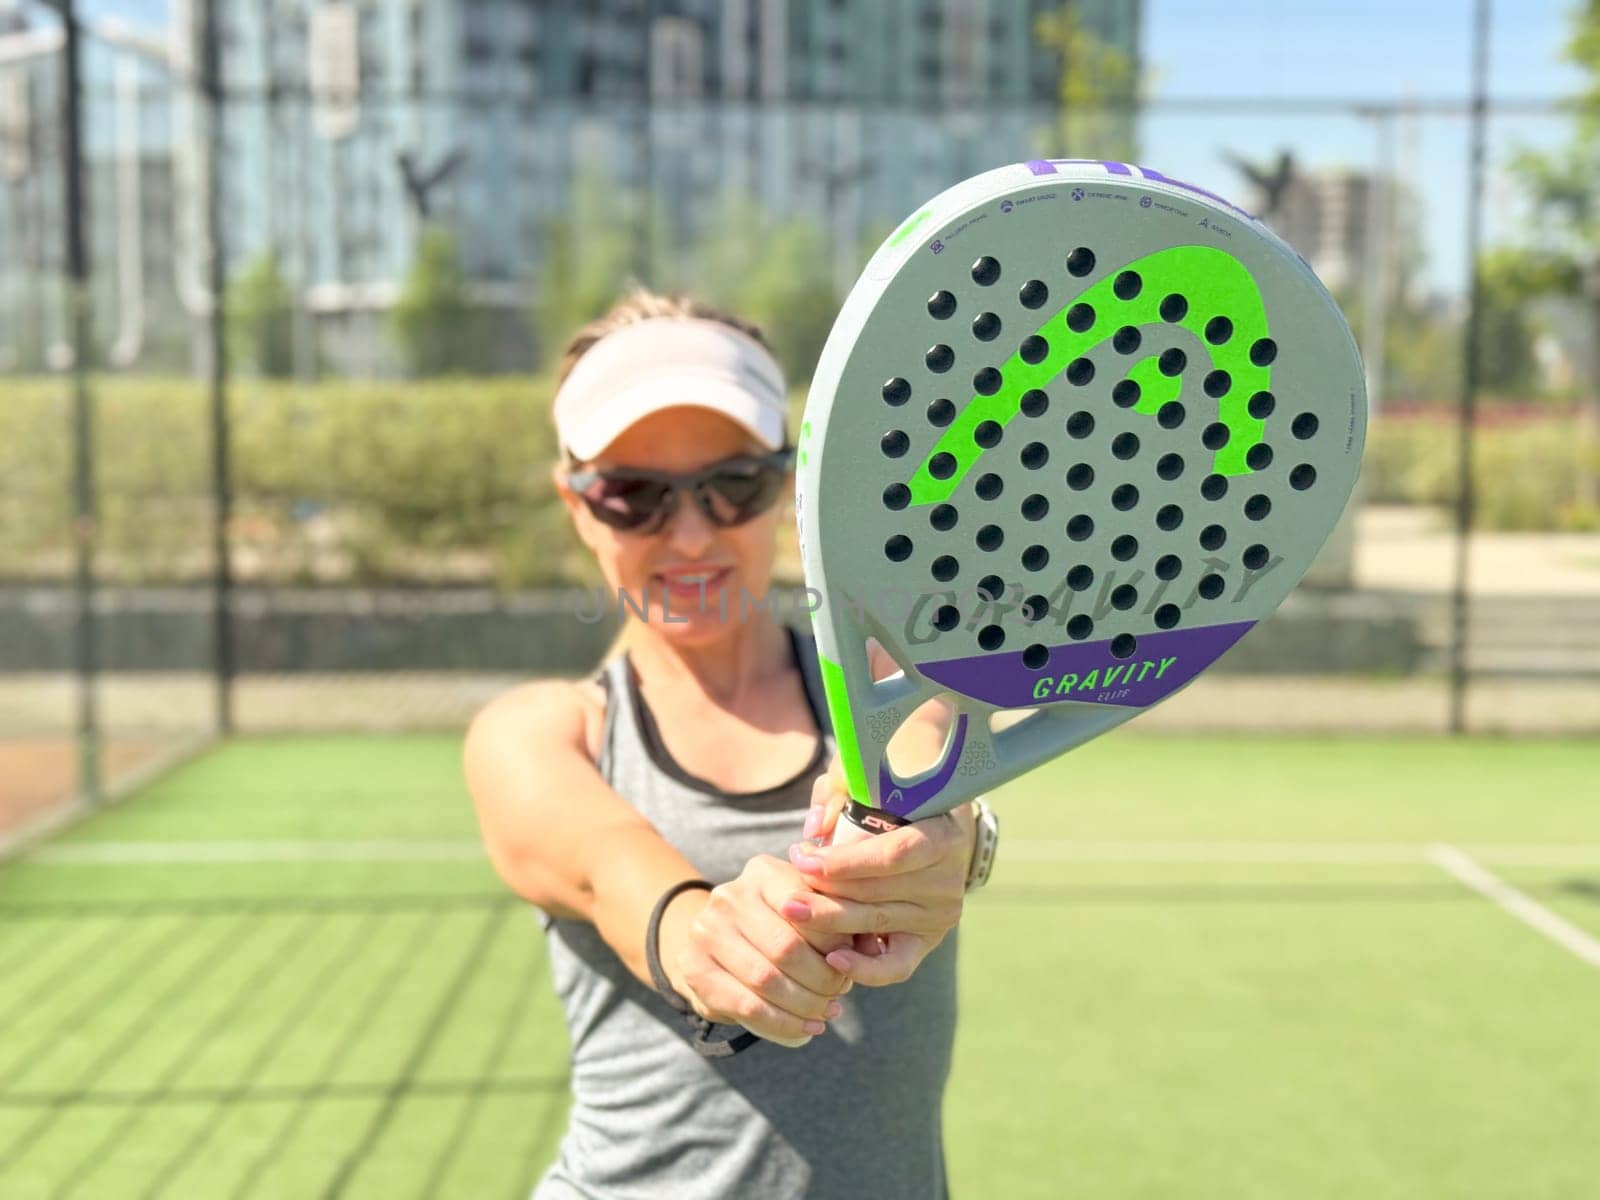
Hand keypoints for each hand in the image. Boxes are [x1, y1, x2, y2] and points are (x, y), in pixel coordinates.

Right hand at [668, 854, 852, 1047]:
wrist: (719, 944)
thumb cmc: (781, 927)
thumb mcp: (810, 914)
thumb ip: (842, 924)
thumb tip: (870, 947)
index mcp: (764, 872)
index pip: (808, 907)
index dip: (835, 941)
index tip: (852, 961)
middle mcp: (730, 895)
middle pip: (787, 948)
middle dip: (823, 980)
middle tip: (840, 995)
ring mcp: (706, 931)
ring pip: (767, 981)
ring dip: (806, 1005)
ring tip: (827, 1013)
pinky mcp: (695, 968)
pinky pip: (747, 1006)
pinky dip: (784, 1024)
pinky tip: (807, 1030)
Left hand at [782, 763, 976, 986]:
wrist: (936, 829)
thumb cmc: (896, 799)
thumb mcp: (871, 781)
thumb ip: (838, 791)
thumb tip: (813, 827)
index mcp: (943, 836)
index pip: (891, 855)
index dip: (844, 862)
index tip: (801, 859)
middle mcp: (947, 880)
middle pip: (876, 893)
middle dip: (825, 892)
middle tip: (784, 892)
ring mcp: (939, 915)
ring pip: (875, 922)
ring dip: (829, 919)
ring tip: (791, 912)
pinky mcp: (927, 940)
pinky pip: (897, 965)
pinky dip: (864, 967)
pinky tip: (832, 958)